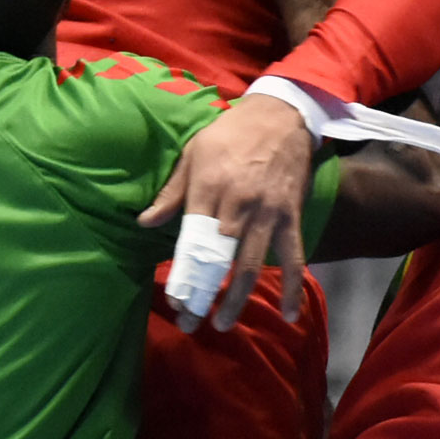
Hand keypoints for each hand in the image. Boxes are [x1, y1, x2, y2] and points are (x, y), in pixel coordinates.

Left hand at [142, 92, 313, 328]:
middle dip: (204, 295)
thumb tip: (144, 222)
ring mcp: (267, 213)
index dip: (184, 274)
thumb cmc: (228, 134)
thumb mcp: (193, 154)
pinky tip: (292, 314)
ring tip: (223, 324)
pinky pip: (294, 257)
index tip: (175, 302)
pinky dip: (294, 286)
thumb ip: (171, 192)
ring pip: (252, 265)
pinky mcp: (291, 216)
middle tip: (191, 324)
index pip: (191, 241)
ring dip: (238, 299)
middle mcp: (237, 204)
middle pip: (219, 260)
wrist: (278, 114)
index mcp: (209, 188)